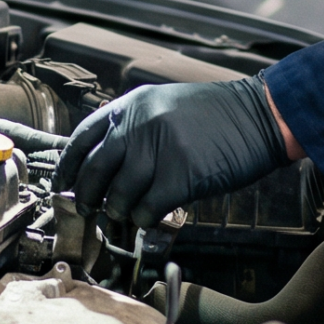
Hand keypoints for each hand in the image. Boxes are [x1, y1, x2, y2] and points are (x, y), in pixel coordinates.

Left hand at [55, 76, 288, 228]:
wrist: (260, 115)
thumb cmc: (216, 115)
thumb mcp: (165, 105)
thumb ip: (133, 127)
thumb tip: (104, 163)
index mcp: (132, 105)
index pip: (83, 139)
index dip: (68, 167)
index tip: (63, 185)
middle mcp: (139, 125)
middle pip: (94, 172)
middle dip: (87, 197)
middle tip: (89, 209)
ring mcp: (159, 151)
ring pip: (118, 196)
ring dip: (119, 211)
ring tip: (127, 213)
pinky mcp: (180, 177)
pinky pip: (146, 209)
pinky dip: (144, 219)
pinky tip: (152, 216)